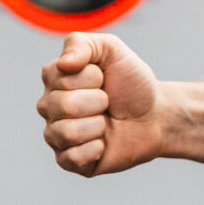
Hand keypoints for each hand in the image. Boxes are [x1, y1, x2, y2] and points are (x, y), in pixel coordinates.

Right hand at [38, 33, 166, 176]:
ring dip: (97, 126)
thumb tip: (64, 63)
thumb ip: (81, 44)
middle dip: (98, 102)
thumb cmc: (131, 83)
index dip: (93, 78)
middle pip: (63, 106)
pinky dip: (94, 150)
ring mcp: (56, 134)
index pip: (62, 77)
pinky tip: (103, 143)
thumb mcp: (111, 49)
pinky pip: (70, 159)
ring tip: (106, 122)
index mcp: (53, 78)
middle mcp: (48, 106)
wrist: (155, 116)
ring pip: (65, 133)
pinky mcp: (68, 160)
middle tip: (108, 102)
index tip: (104, 78)